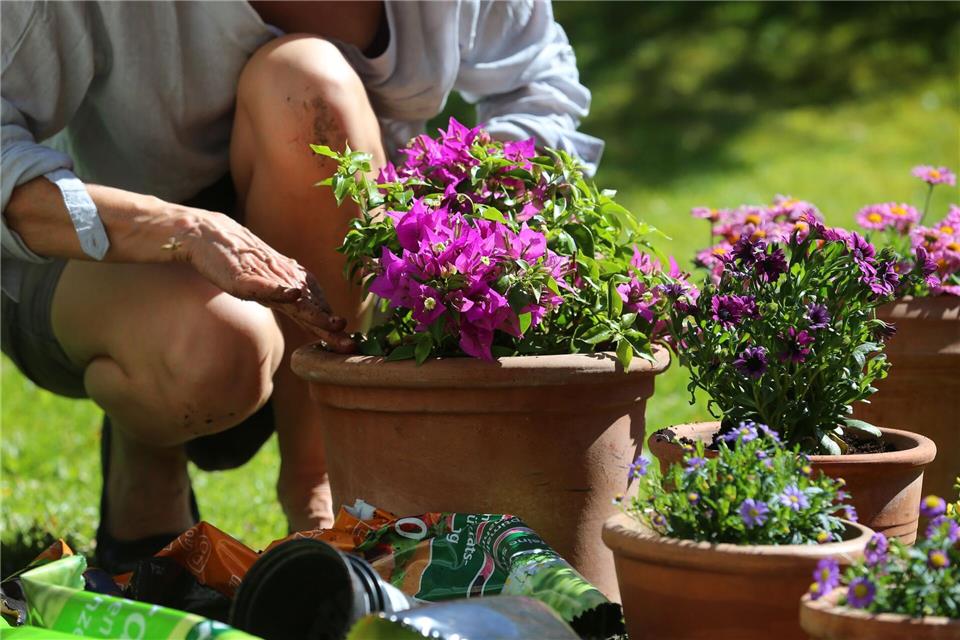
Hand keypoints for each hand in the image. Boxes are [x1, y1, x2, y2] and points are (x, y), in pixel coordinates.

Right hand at [180, 211, 354, 351]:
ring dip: (316, 312)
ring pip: (295, 298)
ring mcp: (266, 277)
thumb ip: (283, 296)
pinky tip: (294, 295)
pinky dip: (280, 290)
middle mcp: (284, 281)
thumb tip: (304, 308)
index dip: (332, 329)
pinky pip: (265, 284)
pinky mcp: (245, 275)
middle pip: (312, 307)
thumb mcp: (265, 284)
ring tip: (335, 324)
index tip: (351, 347)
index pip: (315, 310)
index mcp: (291, 285)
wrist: (210, 235)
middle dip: (331, 327)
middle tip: (350, 345)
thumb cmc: (239, 261)